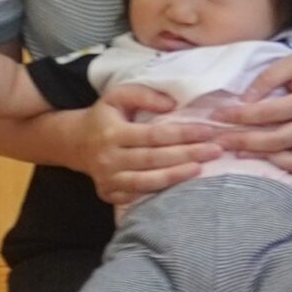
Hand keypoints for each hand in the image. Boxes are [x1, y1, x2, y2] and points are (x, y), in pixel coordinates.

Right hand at [79, 82, 223, 207]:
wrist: (75, 143)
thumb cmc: (105, 116)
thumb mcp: (117, 96)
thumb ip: (144, 95)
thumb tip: (172, 104)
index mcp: (112, 133)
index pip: (154, 135)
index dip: (182, 133)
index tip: (207, 131)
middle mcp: (108, 158)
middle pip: (154, 159)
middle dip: (188, 155)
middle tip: (216, 150)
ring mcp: (107, 179)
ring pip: (146, 181)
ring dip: (176, 176)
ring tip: (201, 168)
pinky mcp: (108, 194)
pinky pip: (137, 196)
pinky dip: (159, 192)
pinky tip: (181, 186)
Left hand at [230, 48, 291, 176]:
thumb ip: (268, 77)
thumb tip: (244, 100)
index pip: (269, 113)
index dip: (239, 115)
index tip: (217, 115)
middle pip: (277, 141)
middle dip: (243, 141)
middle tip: (218, 139)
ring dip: (263, 159)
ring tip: (239, 152)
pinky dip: (285, 167)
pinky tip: (265, 158)